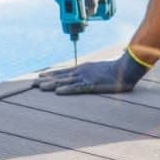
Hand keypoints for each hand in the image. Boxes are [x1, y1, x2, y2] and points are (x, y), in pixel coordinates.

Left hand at [33, 50, 148, 94]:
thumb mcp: (101, 70)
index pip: (63, 72)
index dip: (51, 74)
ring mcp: (86, 78)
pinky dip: (67, 89)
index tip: (40, 76)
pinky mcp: (92, 84)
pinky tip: (58, 92)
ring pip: (65, 82)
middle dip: (46, 80)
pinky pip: (78, 88)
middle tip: (33, 83)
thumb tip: (89, 75)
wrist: (126, 68)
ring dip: (52, 85)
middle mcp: (82, 72)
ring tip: (40, 87)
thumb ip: (93, 72)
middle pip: (60, 76)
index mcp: (83, 68)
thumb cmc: (115, 70)